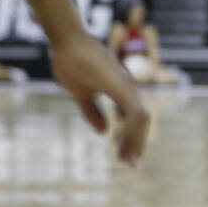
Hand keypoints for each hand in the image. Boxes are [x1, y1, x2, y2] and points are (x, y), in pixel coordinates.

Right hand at [49, 31, 149, 166]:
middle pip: (141, 121)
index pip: (132, 119)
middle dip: (136, 144)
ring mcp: (126, 85)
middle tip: (131, 166)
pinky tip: (118, 141)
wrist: (66, 40)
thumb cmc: (71, 62)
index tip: (123, 157)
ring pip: (141, 118)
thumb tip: (104, 132)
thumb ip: (93, 112)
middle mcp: (128, 88)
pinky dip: (130, 128)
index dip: (130, 138)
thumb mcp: (80, 94)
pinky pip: (133, 110)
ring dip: (135, 141)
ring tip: (128, 161)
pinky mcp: (120, 84)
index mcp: (120, 91)